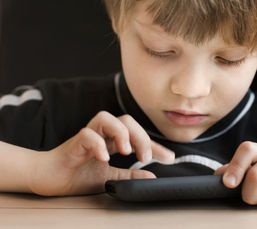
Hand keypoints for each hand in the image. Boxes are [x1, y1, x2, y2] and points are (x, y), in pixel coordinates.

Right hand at [28, 111, 174, 195]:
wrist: (48, 178)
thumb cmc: (76, 175)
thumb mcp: (109, 178)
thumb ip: (128, 176)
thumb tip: (151, 176)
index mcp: (111, 141)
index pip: (138, 135)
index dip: (155, 145)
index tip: (168, 158)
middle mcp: (101, 134)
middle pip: (126, 120)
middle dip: (140, 136)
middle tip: (146, 157)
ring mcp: (87, 136)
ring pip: (106, 118)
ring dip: (120, 133)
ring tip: (126, 151)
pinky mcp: (73, 143)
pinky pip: (86, 135)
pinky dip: (97, 145)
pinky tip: (104, 159)